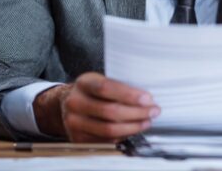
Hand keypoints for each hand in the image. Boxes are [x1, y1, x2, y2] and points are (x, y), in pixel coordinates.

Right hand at [33, 72, 159, 142]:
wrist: (67, 103)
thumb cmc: (92, 91)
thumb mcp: (100, 80)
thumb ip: (119, 86)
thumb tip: (147, 98)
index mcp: (83, 83)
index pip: (106, 88)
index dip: (129, 95)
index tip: (148, 99)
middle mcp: (75, 102)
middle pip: (110, 111)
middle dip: (137, 113)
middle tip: (154, 111)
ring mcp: (74, 122)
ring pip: (109, 129)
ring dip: (133, 127)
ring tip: (147, 121)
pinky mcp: (78, 138)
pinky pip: (106, 140)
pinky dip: (123, 136)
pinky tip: (134, 129)